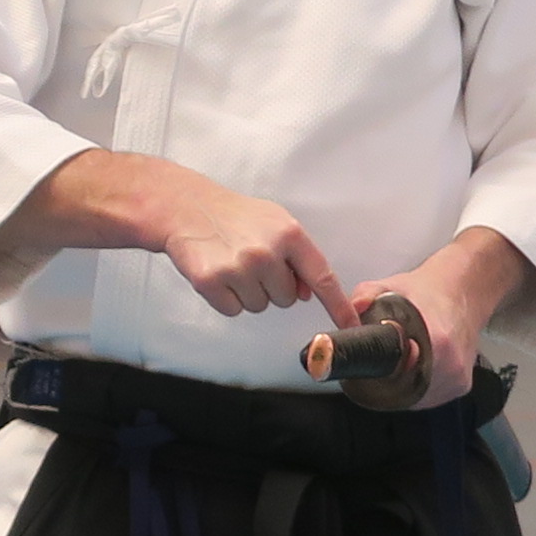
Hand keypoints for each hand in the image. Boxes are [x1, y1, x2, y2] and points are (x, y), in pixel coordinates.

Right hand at [0, 149, 352, 323]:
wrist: (185, 208)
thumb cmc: (235, 216)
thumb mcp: (275, 223)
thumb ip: (297, 257)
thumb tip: (306, 294)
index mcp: (290, 234)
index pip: (322, 277)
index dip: (336, 306)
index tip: (350, 327)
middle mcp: (267, 252)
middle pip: (285, 300)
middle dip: (271, 287)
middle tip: (251, 262)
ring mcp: (239, 268)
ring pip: (259, 307)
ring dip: (247, 292)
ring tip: (232, 263)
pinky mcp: (212, 282)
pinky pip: (233, 311)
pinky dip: (225, 299)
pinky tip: (217, 274)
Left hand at [337, 227, 528, 407]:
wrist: (464, 293)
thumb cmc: (430, 292)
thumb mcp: (391, 286)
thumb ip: (365, 296)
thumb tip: (352, 310)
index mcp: (438, 340)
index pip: (402, 374)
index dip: (381, 372)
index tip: (375, 363)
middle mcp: (451, 364)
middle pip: (406, 391)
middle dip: (387, 380)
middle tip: (382, 362)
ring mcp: (457, 378)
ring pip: (417, 399)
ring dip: (402, 386)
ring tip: (399, 362)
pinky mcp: (460, 386)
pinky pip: (430, 397)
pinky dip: (417, 387)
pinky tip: (414, 368)